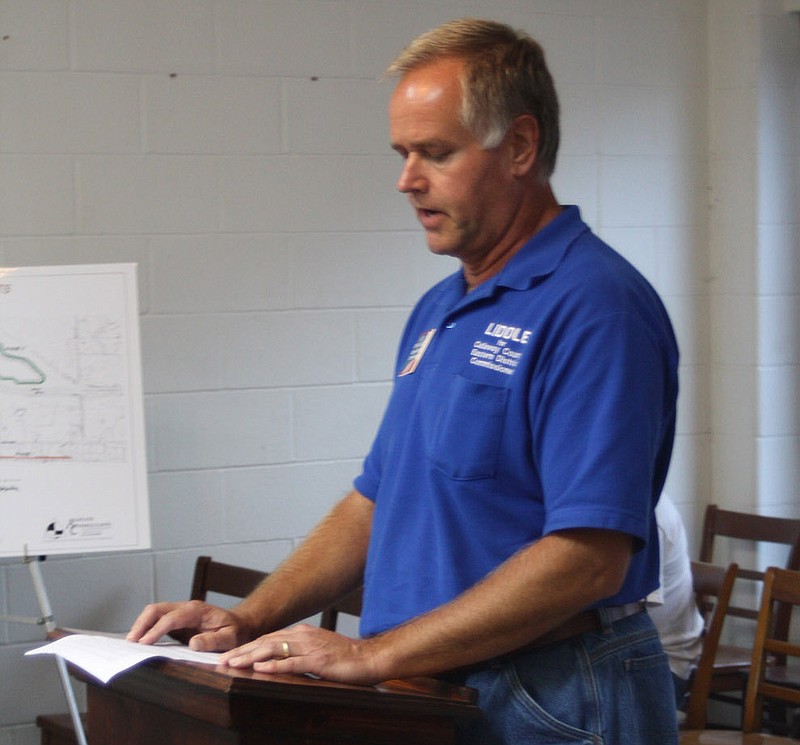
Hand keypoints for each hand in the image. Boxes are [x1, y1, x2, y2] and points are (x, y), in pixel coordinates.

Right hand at [126, 600, 247, 651]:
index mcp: (197, 610)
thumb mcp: (230, 638)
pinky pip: (157, 621)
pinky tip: (139, 641)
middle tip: (130, 642)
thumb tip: (192, 644)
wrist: (238, 624)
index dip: (156, 630)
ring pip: (154, 613)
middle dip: (141, 623)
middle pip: (157, 609)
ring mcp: (180, 613)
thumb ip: (213, 641)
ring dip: (141, 625)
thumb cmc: (234, 631)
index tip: (144, 644)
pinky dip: (145, 628)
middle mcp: (186, 608)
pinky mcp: (176, 621)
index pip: (171, 617)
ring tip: (130, 643)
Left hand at [220, 623, 381, 685]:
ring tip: (234, 663)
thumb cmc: (344, 657)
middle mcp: (303, 636)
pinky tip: (261, 669)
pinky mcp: (318, 661)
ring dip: (251, 657)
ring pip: (274, 649)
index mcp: (302, 633)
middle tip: (222, 660)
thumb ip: (297, 653)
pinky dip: (275, 665)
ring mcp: (310, 647)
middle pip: (266, 641)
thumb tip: (275, 661)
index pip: (268, 638)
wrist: (368, 657)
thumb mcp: (317, 651)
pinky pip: (292, 663)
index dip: (247, 646)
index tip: (230, 655)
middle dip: (242, 651)